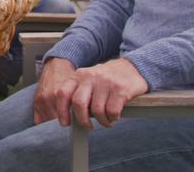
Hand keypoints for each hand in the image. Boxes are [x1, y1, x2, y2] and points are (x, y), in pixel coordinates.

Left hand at [33, 57, 147, 128]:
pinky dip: (112, 118)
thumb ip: (77, 91)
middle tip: (88, 126)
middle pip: (78, 104)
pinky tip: (114, 117)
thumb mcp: (88, 79)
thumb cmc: (107, 78)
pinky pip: (112, 111)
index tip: (65, 123)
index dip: (61, 111)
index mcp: (79, 75)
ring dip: (102, 121)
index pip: (63, 93)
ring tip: (106, 121)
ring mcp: (106, 82)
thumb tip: (67, 114)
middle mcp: (90, 77)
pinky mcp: (120, 89)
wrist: (131, 67)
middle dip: (82, 120)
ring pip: (97, 110)